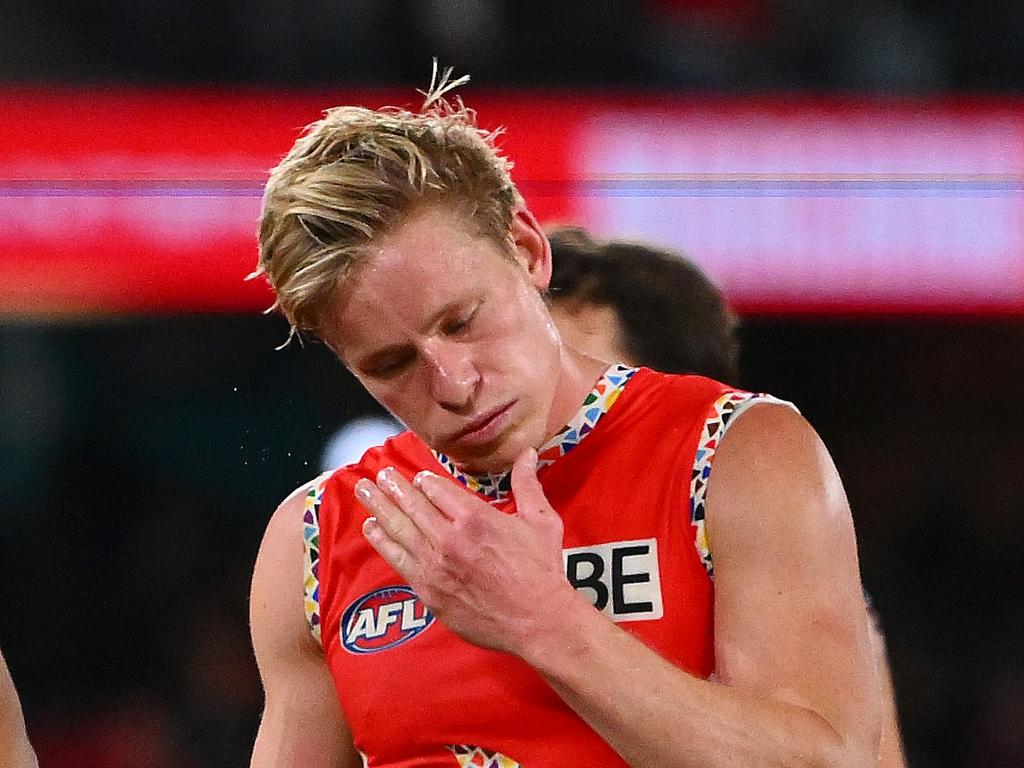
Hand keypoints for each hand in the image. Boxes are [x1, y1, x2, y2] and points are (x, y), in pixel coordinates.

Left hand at [354, 448, 577, 655]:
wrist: (537, 620)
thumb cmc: (541, 570)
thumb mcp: (541, 521)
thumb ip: (527, 484)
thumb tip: (528, 453)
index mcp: (475, 518)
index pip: (437, 490)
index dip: (424, 481)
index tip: (417, 477)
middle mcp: (449, 539)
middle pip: (412, 506)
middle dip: (393, 487)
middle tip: (380, 475)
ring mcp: (435, 566)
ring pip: (399, 530)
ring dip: (379, 508)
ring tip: (363, 491)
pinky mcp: (429, 591)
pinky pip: (398, 560)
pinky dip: (382, 542)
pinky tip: (371, 529)